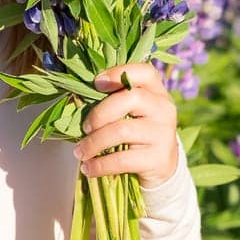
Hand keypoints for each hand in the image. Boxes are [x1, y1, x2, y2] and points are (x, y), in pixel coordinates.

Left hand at [72, 62, 179, 188]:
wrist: (162, 167)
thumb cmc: (137, 132)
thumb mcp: (131, 112)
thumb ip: (113, 100)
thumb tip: (76, 96)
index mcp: (156, 91)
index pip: (145, 72)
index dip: (119, 73)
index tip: (96, 82)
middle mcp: (163, 109)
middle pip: (130, 99)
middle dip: (99, 113)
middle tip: (84, 127)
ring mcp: (163, 134)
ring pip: (122, 131)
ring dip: (93, 142)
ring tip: (79, 151)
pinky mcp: (158, 158)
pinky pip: (122, 160)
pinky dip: (100, 165)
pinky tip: (88, 168)